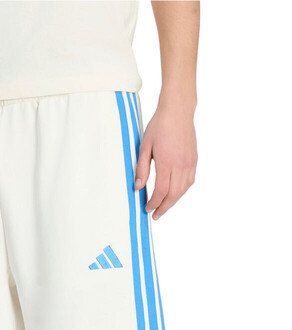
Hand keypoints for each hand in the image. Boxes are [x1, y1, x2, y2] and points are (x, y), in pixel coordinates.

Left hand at [135, 103, 196, 219]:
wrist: (178, 111)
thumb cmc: (159, 126)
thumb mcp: (144, 146)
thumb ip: (141, 169)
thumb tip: (138, 187)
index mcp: (167, 162)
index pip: (161, 191)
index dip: (154, 203)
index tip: (147, 209)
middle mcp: (180, 165)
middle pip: (173, 195)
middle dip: (164, 207)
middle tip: (155, 215)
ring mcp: (189, 163)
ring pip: (183, 190)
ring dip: (173, 201)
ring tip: (164, 207)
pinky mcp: (194, 160)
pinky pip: (189, 182)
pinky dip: (181, 191)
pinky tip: (174, 194)